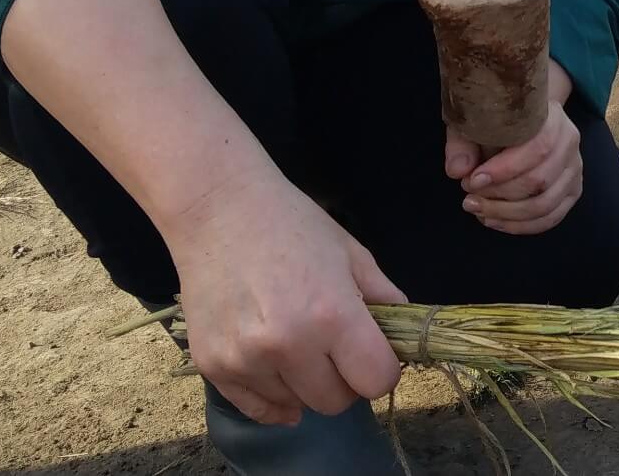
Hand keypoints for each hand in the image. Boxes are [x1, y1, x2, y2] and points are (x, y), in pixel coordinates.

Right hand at [166, 170, 407, 425]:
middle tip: (334, 347)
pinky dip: (273, 396)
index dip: (382, 368)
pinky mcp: (212, 367)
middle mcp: (287, 345)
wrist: (216, 209)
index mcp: (332, 315)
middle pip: (336, 402)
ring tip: (294, 339)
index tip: (372, 352)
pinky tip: (275, 367)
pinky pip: (257, 409)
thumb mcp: (351, 254)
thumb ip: (385, 301)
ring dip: (304, 384)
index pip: (377, 381)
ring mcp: (245, 360)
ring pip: (296, 407)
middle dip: (344, 380)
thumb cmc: (291, 224)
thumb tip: (406, 339)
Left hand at [445, 60, 581, 234]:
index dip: (504, 170)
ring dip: (507, 215)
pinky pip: (551, 218)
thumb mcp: (475, 122)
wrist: (527, 119)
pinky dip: (521, 226)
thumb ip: (462, 143)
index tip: (471, 181)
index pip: (537, 148)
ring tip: (478, 211)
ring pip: (545, 204)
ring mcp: (574, 170)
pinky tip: (495, 221)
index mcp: (552, 119)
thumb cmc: (499, 119)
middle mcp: (569, 144)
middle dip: (500, 196)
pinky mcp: (572, 191)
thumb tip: (457, 170)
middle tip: (469, 199)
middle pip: (540, 181)